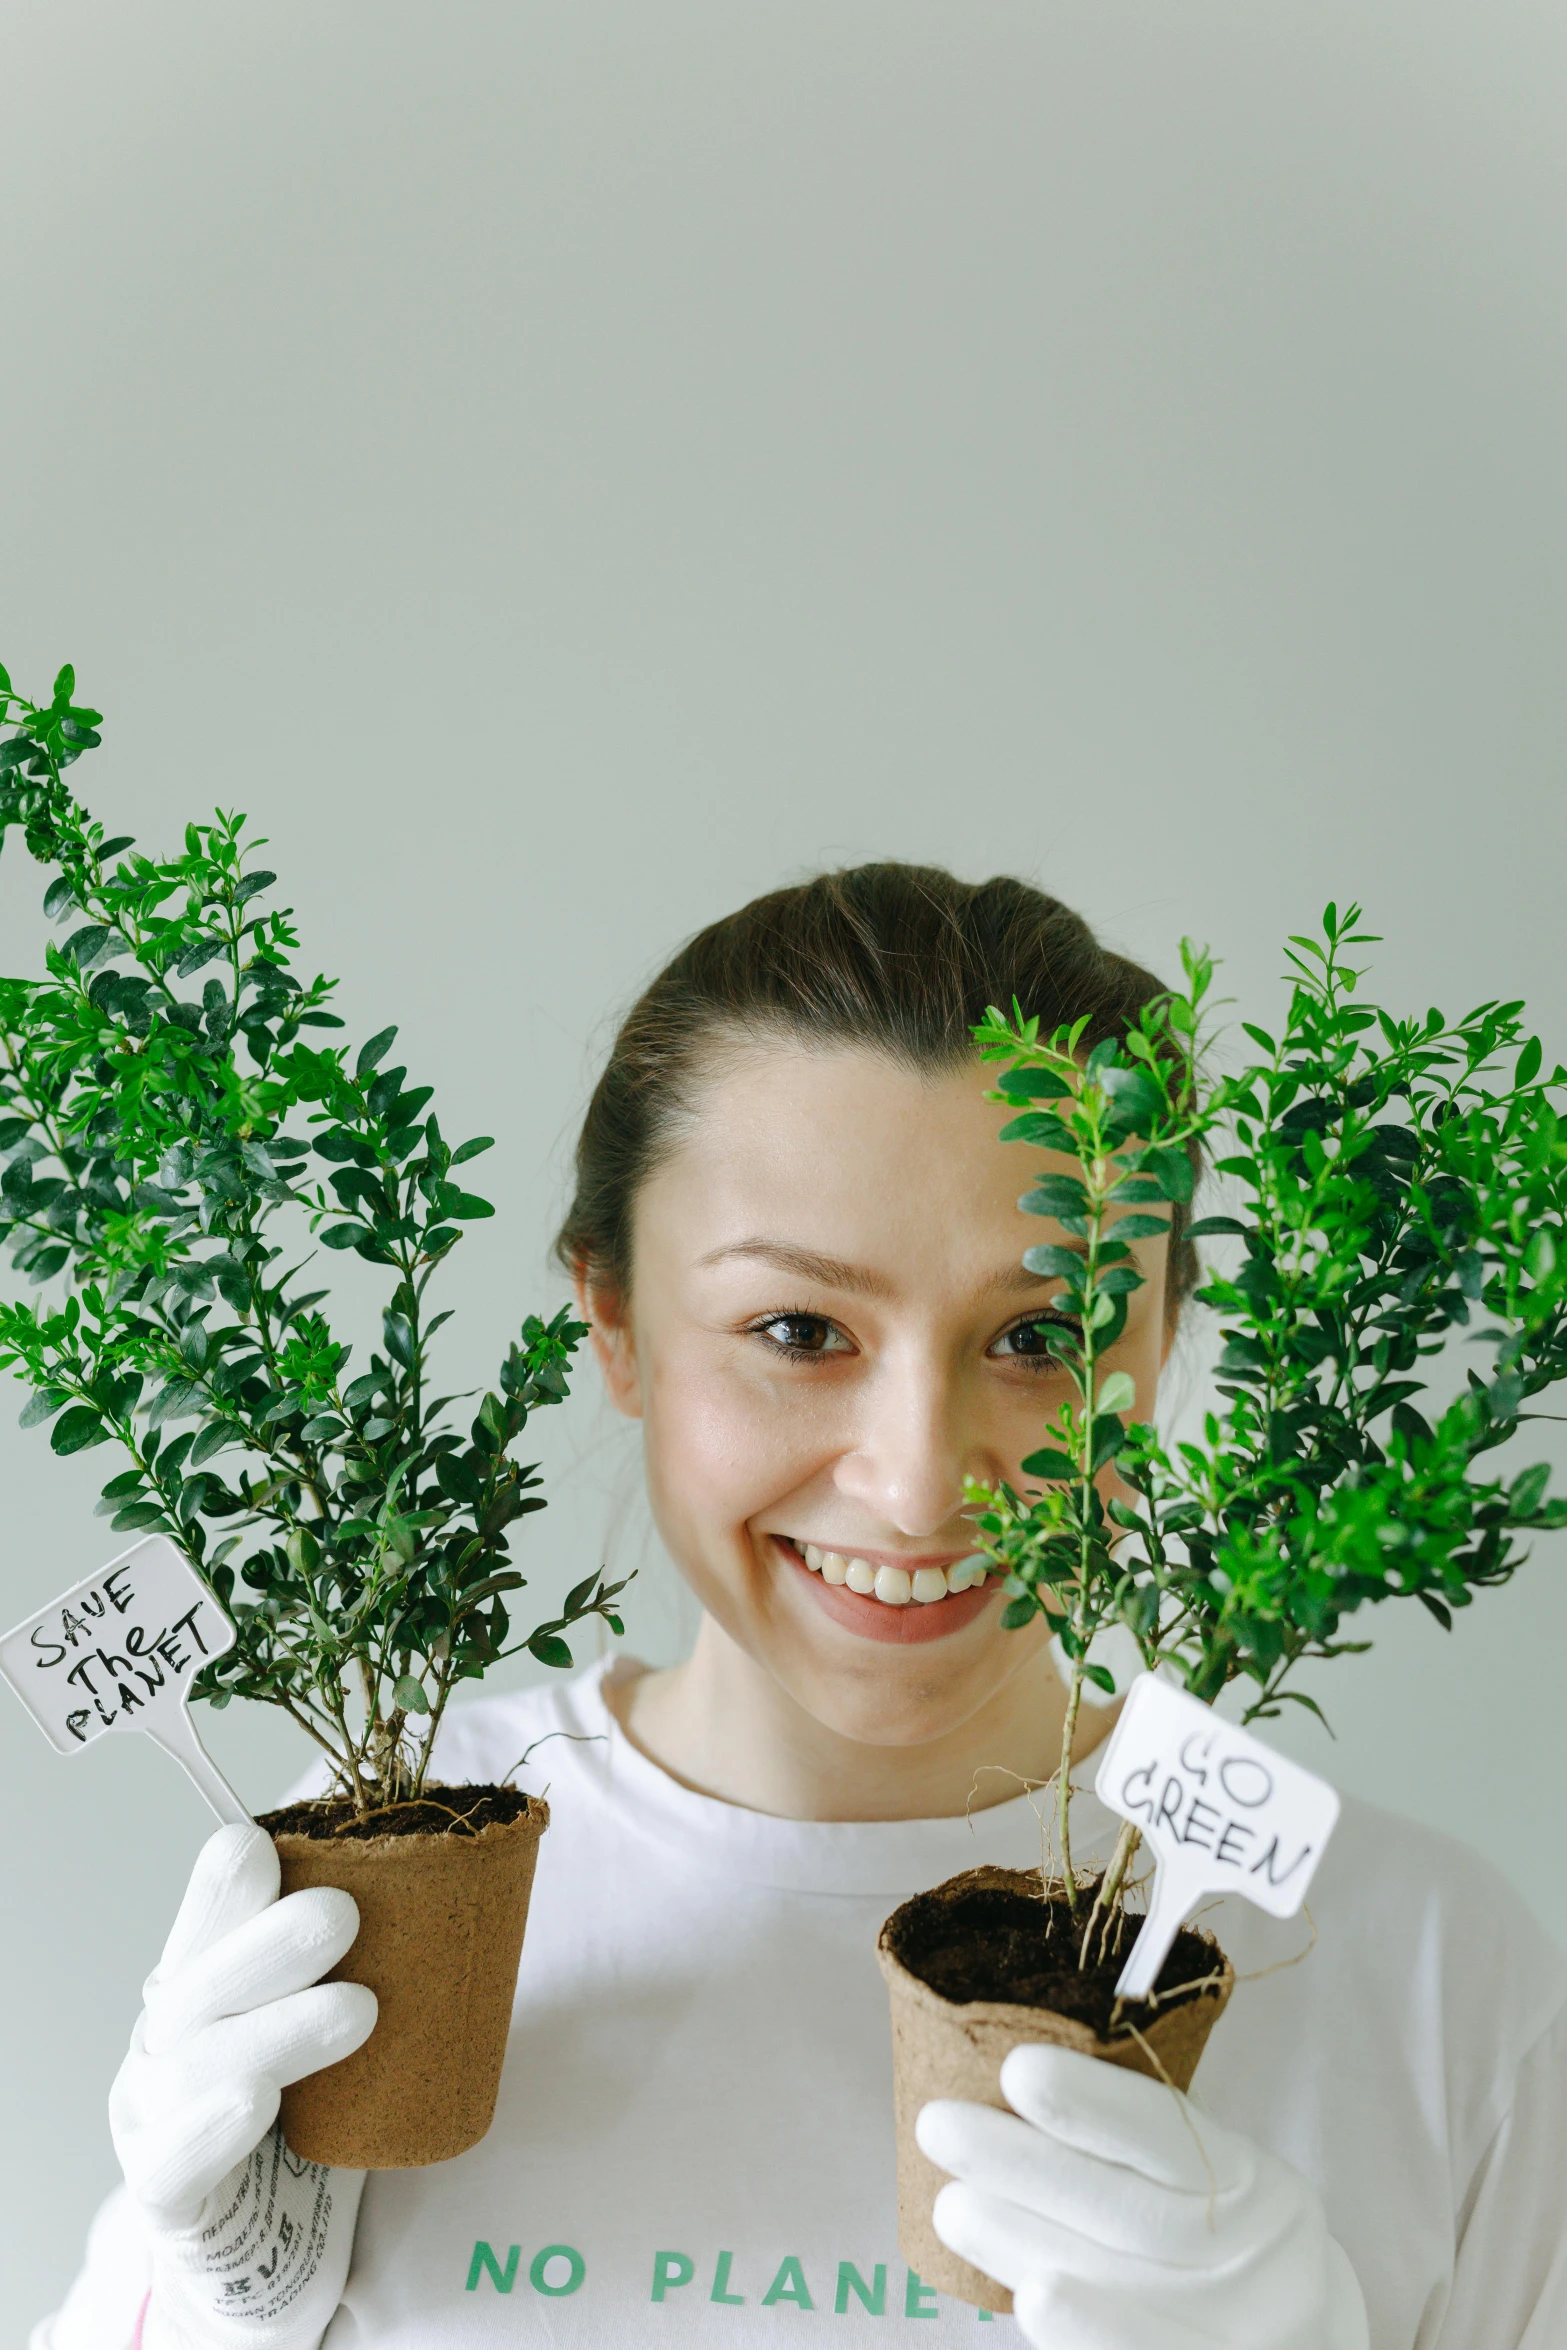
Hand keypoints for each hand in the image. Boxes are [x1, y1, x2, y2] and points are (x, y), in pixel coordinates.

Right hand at [109, 1824, 376, 2349]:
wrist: (257, 2241)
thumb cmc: (298, 2105)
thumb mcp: (320, 2016)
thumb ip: (364, 1955)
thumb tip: (460, 1874)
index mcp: (200, 1982)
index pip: (206, 1922)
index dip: (224, 1887)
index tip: (260, 1844)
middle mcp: (165, 2040)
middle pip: (200, 1984)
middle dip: (268, 1945)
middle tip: (342, 1914)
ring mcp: (152, 2116)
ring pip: (198, 2067)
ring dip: (274, 2031)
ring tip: (354, 2010)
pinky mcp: (163, 2196)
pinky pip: (176, 2163)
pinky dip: (212, 2129)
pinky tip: (255, 2101)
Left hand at [917, 2043, 1368, 2349]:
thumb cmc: (1230, 2252)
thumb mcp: (1224, 2188)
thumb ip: (1146, 2154)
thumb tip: (1015, 2086)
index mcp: (1259, 2190)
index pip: (1171, 2140)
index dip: (1094, 2105)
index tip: (1016, 2070)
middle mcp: (1256, 2264)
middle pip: (1133, 2215)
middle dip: (1026, 2168)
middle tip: (939, 2126)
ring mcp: (1240, 2335)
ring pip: (1120, 2286)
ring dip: (1022, 2243)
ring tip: (951, 2204)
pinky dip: (1081, 2332)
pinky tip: (1025, 2297)